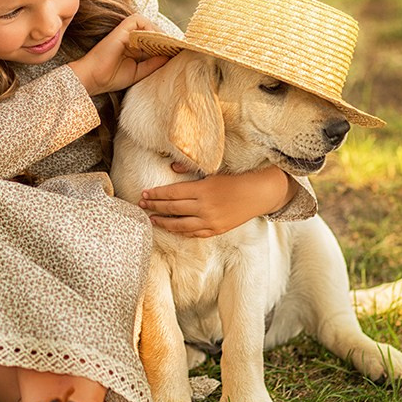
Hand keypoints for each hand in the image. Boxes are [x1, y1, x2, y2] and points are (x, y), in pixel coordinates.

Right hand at [67, 14, 169, 96]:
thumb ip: (154, 63)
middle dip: (166, 38)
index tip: (177, 51)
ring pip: (147, 23)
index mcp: (134, 48)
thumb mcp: (139, 72)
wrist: (94, 79)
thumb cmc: (112, 77)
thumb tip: (170, 56)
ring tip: (165, 44)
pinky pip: (138, 20)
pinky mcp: (121, 30)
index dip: (166, 44)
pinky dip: (148, 27)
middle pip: (153, 30)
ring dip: (158, 32)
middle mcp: (130, 38)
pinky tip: (153, 40)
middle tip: (176, 47)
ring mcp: (125, 33)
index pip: (153, 40)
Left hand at [139, 164, 294, 237]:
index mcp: (203, 189)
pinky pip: (193, 233)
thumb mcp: (214, 170)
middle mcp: (205, 207)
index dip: (157, 194)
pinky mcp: (216, 230)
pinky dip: (180, 231)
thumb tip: (171, 168)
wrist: (259, 194)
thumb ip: (191, 170)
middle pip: (173, 208)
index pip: (172, 193)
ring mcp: (211, 221)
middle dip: (155, 206)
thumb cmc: (236, 179)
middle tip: (142, 204)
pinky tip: (171, 228)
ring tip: (151, 218)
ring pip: (180, 225)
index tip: (144, 193)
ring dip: (163, 222)